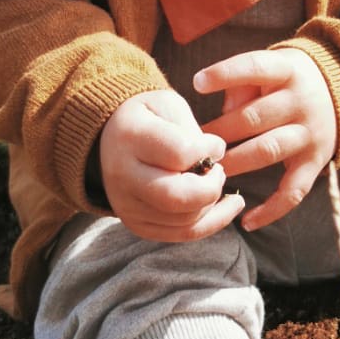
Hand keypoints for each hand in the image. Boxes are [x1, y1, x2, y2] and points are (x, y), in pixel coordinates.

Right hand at [97, 89, 244, 240]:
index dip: (207, 150)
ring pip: (185, 220)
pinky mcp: (138, 225)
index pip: (179, 154)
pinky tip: (229, 206)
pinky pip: (183, 234)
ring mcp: (128, 206)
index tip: (214, 144)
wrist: (110, 141)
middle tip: (218, 171)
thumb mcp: (167, 104)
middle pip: (177, 197)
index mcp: (131, 137)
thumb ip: (191, 128)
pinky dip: (213, 222)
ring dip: (212, 202)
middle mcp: (124, 176)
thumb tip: (214, 157)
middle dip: (211, 187)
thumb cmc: (149, 119)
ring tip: (215, 180)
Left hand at [195, 49, 336, 231]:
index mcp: (287, 71)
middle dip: (219, 132)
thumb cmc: (286, 80)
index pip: (255, 68)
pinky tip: (246, 221)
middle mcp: (302, 102)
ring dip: (235, 162)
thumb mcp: (271, 66)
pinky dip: (271, 210)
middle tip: (191, 144)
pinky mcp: (315, 163)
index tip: (197, 82)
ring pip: (268, 150)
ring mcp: (310, 135)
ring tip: (209, 171)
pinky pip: (294, 191)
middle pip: (254, 117)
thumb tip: (221, 114)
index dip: (225, 74)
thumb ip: (242, 82)